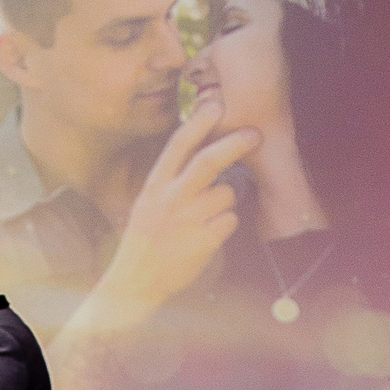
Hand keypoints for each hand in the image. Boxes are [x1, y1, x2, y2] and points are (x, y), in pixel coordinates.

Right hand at [86, 101, 260, 334]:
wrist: (135, 284)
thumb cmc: (144, 242)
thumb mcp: (146, 204)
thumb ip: (170, 179)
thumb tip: (201, 149)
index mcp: (154, 186)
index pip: (179, 144)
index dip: (200, 122)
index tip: (217, 104)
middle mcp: (170, 199)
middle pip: (209, 161)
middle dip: (235, 143)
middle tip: (255, 134)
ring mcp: (187, 221)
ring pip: (226, 194)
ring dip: (227, 200)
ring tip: (208, 216)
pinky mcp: (203, 242)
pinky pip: (230, 220)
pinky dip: (226, 224)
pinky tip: (209, 235)